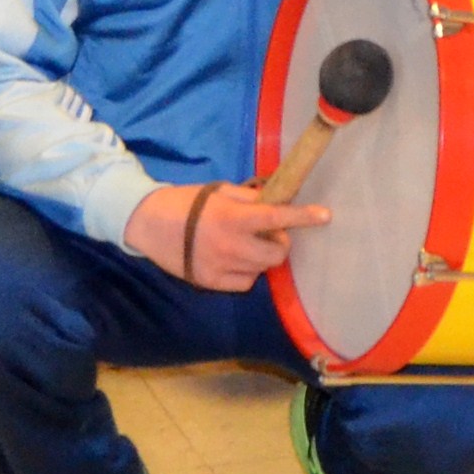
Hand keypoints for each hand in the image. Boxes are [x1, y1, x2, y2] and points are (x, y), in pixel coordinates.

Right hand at [139, 179, 325, 289]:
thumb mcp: (219, 191)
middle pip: (277, 252)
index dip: (303, 217)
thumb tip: (276, 202)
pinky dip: (247, 272)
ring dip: (262, 256)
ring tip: (244, 244)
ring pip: (263, 269)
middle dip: (279, 241)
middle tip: (267, 231)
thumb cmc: (186, 201)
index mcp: (234, 217)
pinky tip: (233, 259)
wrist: (147, 223)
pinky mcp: (211, 283)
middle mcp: (231, 245)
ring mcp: (221, 267)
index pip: (277, 217)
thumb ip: (250, 198)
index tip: (325, 216)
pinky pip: (245, 283)